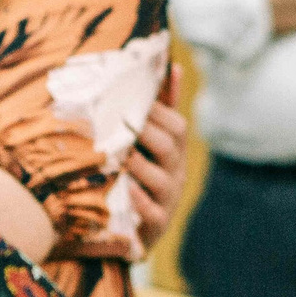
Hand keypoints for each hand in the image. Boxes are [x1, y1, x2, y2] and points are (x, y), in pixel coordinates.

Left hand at [129, 102, 187, 251]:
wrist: (133, 230)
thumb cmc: (140, 176)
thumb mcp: (152, 143)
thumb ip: (161, 108)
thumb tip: (174, 66)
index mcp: (175, 152)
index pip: (177, 126)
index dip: (157, 111)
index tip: (131, 97)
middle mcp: (175, 174)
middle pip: (170, 147)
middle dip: (146, 132)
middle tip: (119, 118)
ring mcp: (167, 199)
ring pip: (161, 179)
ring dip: (139, 164)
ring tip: (119, 153)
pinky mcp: (156, 224)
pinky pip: (152, 212)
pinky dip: (140, 200)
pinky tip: (126, 189)